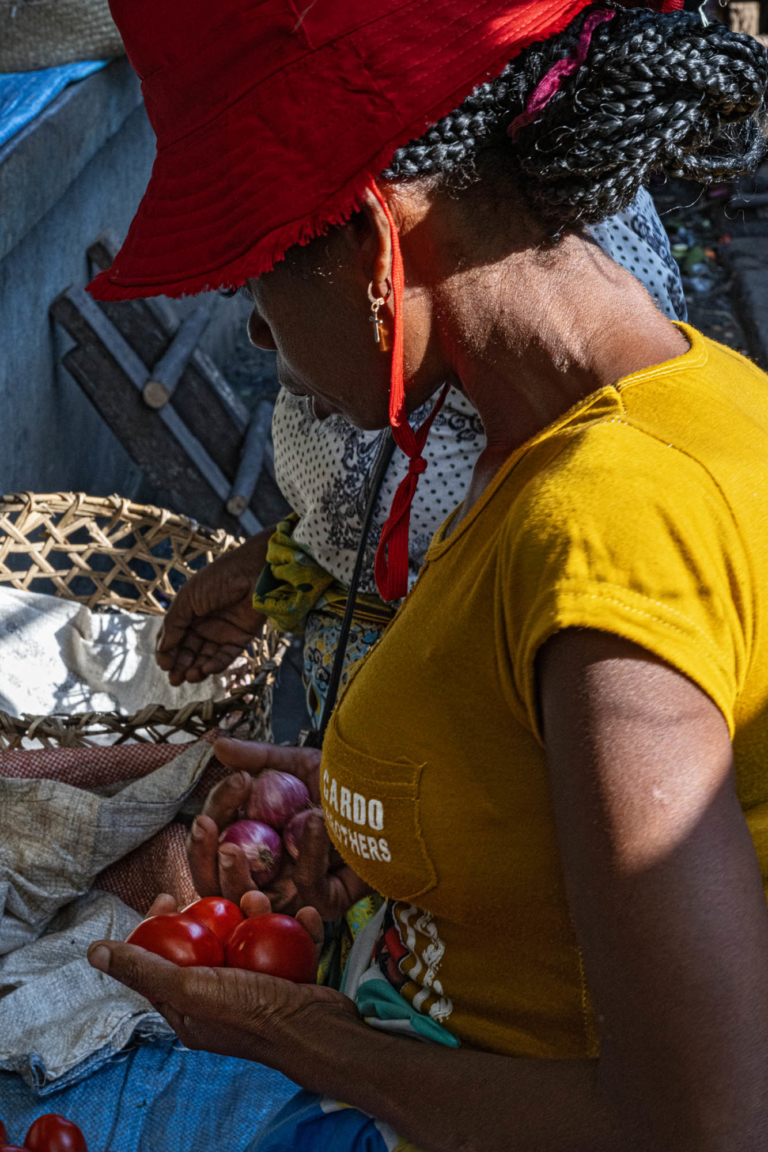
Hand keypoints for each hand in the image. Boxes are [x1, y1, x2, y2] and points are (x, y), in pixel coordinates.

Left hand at [87, 891, 359, 1072]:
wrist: (318, 1032)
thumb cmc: (251, 1015)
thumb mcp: (190, 989)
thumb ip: (144, 969)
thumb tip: (94, 951)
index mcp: (190, 1006)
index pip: (163, 961)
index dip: (159, 925)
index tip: (167, 895)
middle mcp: (221, 996)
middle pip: (211, 939)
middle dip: (217, 904)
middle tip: (216, 886)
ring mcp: (258, 985)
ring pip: (253, 934)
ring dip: (259, 910)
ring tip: (262, 899)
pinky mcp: (292, 978)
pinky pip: (291, 943)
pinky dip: (300, 927)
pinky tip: (306, 915)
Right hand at [156, 529, 273, 685]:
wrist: (251, 572)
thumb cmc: (217, 579)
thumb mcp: (187, 599)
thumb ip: (174, 624)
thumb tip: (162, 649)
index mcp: (189, 613)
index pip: (174, 638)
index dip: (168, 653)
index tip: (164, 665)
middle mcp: (204, 625)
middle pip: (189, 651)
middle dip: (180, 666)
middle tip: (174, 679)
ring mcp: (222, 633)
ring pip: (205, 657)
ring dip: (196, 669)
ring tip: (190, 676)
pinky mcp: (239, 639)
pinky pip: (225, 657)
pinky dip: (215, 665)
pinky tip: (205, 669)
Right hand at [189, 738, 370, 917]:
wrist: (393, 794)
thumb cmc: (346, 783)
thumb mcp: (297, 765)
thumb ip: (258, 757)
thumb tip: (217, 745)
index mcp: (255, 841)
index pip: (218, 837)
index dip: (216, 812)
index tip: (236, 781)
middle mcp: (270, 871)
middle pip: (218, 882)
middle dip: (203, 858)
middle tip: (207, 826)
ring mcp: (296, 891)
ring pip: (251, 901)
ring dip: (234, 876)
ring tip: (233, 846)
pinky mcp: (328, 901)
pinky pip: (308, 889)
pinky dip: (308, 855)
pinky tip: (315, 823)